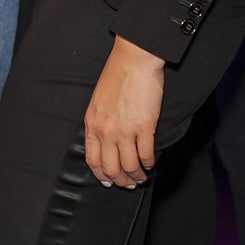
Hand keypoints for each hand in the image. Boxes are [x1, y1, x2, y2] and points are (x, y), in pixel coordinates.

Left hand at [84, 36, 165, 187]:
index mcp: (92, 124)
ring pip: (129, 166)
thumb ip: (99, 122)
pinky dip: (149, 163)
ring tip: (142, 177)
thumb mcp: (98, 101)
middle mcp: (106, 131)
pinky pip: (146, 155)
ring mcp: (125, 131)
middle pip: (111, 168)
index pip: (93, 160)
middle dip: (120, 181)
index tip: (108, 181)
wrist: (133, 60)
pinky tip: (151, 164)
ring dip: (136, 176)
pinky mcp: (144, 127)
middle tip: (128, 184)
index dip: (101, 175)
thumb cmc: (117, 75)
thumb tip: (106, 141)